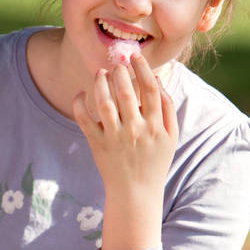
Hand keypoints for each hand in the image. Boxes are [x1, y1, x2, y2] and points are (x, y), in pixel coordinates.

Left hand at [73, 52, 177, 249]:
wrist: (136, 193)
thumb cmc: (155, 161)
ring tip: (100, 73)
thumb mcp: (171, 137)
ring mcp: (114, 137)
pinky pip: (84, 119)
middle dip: (120, 71)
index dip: (143, 68)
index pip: (151, 88)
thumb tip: (158, 80)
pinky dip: (79, 103)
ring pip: (104, 102)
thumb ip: (168, 109)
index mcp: (156, 126)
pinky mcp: (97, 144)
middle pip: (126, 91)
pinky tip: (80, 93)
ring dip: (101, 82)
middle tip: (117, 64)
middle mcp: (135, 130)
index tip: (136, 56)